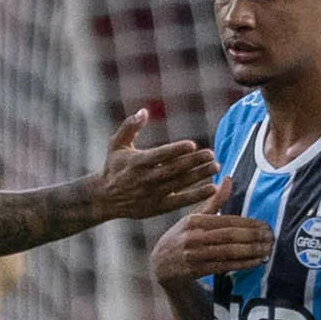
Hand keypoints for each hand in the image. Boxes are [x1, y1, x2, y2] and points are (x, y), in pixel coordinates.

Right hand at [87, 109, 218, 224]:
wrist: (104, 198)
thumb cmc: (113, 167)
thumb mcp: (116, 144)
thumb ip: (130, 126)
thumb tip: (144, 111)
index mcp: (137, 162)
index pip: (160, 155)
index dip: (176, 150)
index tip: (192, 145)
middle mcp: (146, 179)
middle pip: (174, 169)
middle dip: (194, 162)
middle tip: (212, 154)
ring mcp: (153, 194)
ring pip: (180, 183)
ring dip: (199, 175)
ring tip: (216, 167)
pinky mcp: (158, 207)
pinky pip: (180, 201)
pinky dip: (196, 196)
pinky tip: (212, 189)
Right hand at [149, 175, 273, 283]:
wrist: (160, 264)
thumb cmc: (182, 237)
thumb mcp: (194, 217)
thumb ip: (214, 200)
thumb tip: (228, 179)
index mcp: (194, 221)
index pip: (228, 221)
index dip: (249, 224)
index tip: (266, 226)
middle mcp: (193, 237)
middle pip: (230, 236)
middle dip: (254, 237)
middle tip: (271, 238)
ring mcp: (194, 255)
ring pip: (229, 252)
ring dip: (251, 251)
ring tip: (267, 250)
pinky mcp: (195, 270)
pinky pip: (224, 266)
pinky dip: (242, 264)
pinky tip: (256, 262)